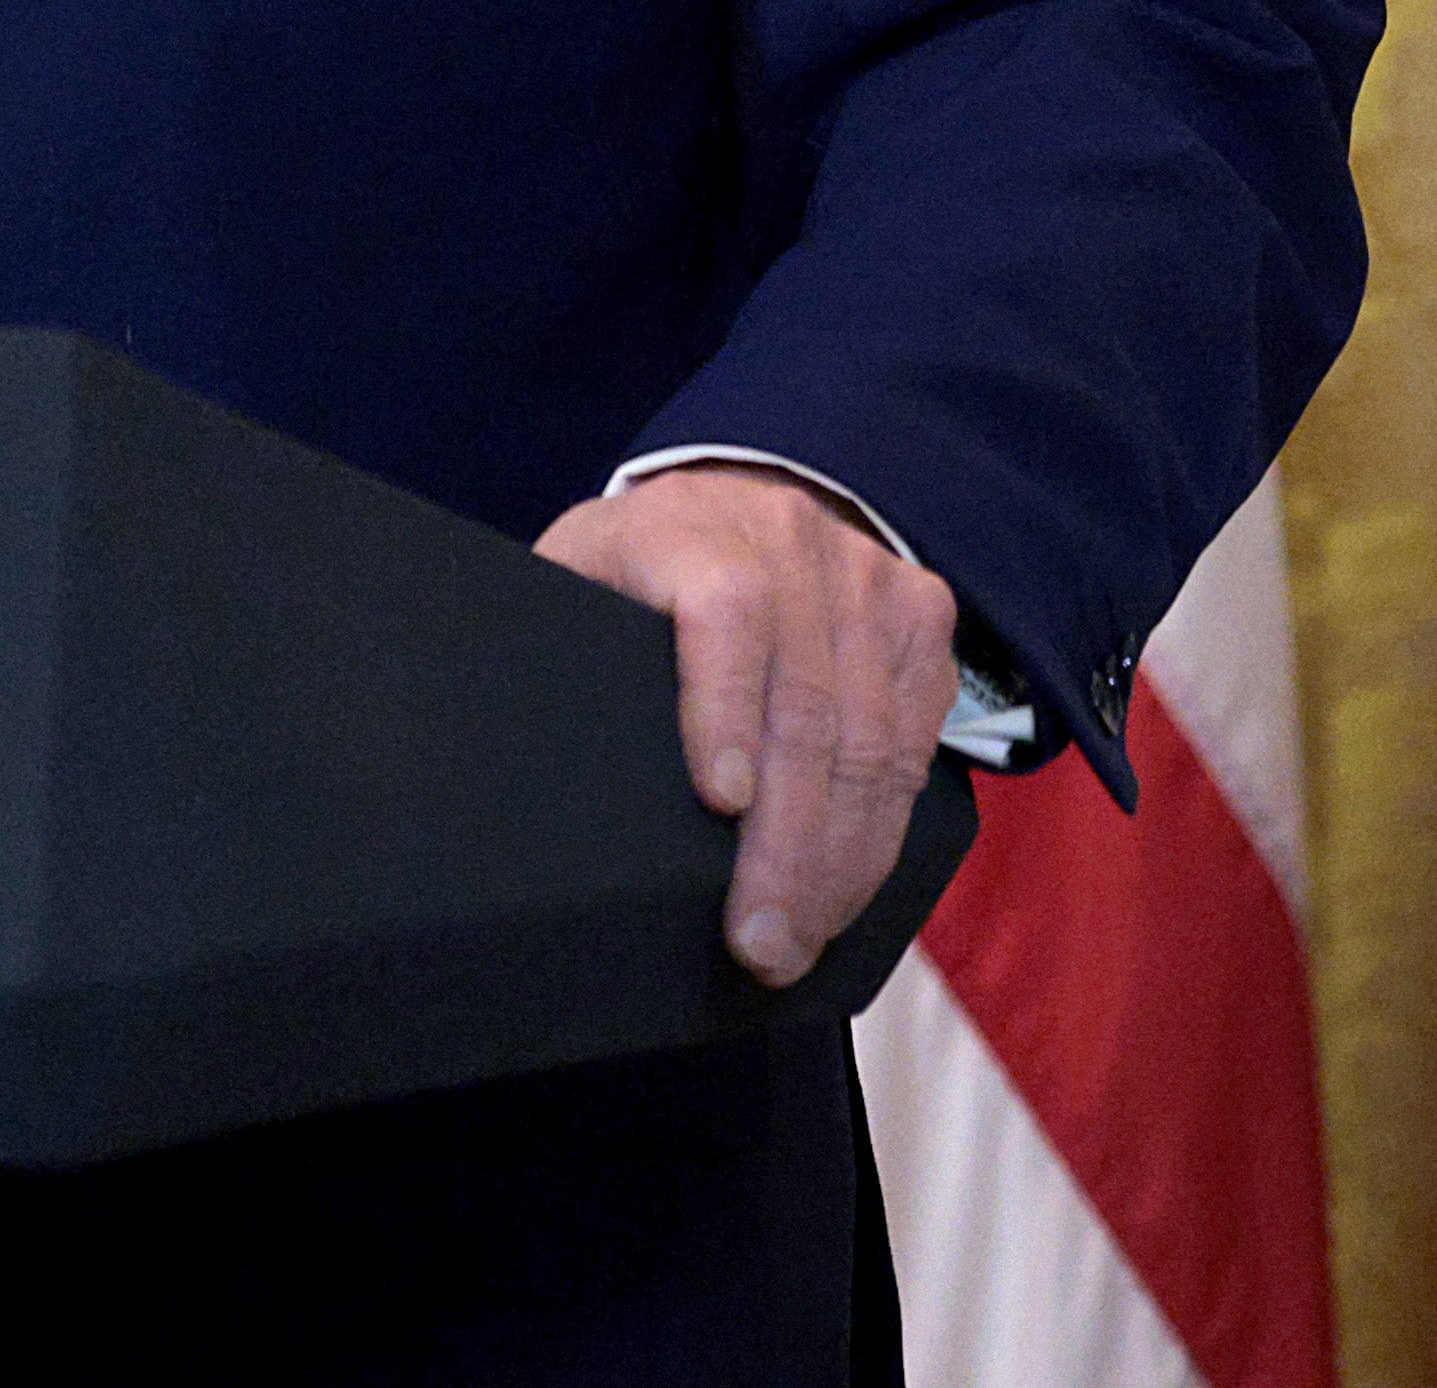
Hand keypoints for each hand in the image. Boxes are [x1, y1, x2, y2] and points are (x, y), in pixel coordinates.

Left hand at [534, 461, 962, 986]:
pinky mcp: (920, 613)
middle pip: (807, 701)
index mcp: (688, 528)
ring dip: (840, 858)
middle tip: (760, 942)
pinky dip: (884, 827)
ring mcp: (866, 575)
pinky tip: (847, 887)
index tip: (718, 802)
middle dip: (786, 842)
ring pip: (871, 737)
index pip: (726, 610)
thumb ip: (565, 652)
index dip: (725, 707)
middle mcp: (790, 539)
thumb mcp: (582, 582)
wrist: (742, 494)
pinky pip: (915, 739)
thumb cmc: (640, 571)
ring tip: (801, 940)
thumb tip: (516, 777)